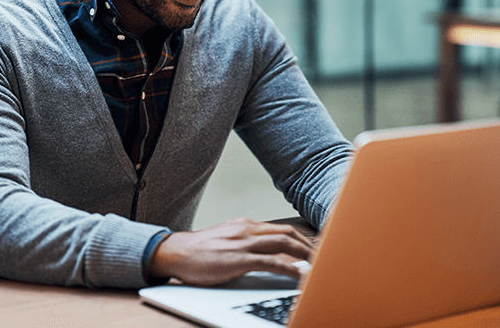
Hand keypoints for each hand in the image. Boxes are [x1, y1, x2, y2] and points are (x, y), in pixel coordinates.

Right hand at [148, 217, 312, 285]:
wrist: (175, 252)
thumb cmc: (199, 251)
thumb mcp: (226, 239)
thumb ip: (245, 241)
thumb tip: (264, 250)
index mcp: (245, 225)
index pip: (281, 228)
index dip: (301, 237)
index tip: (314, 247)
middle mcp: (247, 230)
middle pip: (287, 233)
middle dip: (308, 245)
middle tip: (323, 256)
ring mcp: (244, 243)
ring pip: (283, 244)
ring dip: (304, 254)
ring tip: (318, 265)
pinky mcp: (239, 259)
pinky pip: (271, 262)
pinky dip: (289, 268)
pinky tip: (299, 274)